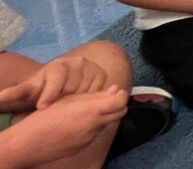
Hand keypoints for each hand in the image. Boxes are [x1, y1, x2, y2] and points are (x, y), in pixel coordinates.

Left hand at [0, 54, 108, 109]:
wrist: (59, 81)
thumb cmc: (42, 88)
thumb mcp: (28, 90)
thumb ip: (15, 93)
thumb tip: (0, 97)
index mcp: (58, 65)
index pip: (56, 79)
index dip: (49, 93)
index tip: (42, 106)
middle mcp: (76, 62)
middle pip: (73, 88)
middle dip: (64, 101)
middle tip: (57, 109)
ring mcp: (91, 67)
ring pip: (87, 92)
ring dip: (78, 101)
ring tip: (69, 107)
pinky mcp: (102, 74)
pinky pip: (98, 93)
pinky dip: (90, 100)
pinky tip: (81, 104)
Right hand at [2, 86, 127, 164]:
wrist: (27, 143)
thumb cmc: (44, 117)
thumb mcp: (68, 100)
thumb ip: (95, 95)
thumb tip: (115, 89)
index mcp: (90, 111)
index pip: (120, 101)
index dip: (120, 95)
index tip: (115, 91)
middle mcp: (94, 126)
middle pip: (120, 113)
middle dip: (117, 104)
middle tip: (107, 98)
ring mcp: (90, 138)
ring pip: (107, 123)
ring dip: (104, 115)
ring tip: (87, 110)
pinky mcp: (84, 147)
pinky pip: (95, 133)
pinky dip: (93, 126)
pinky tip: (78, 123)